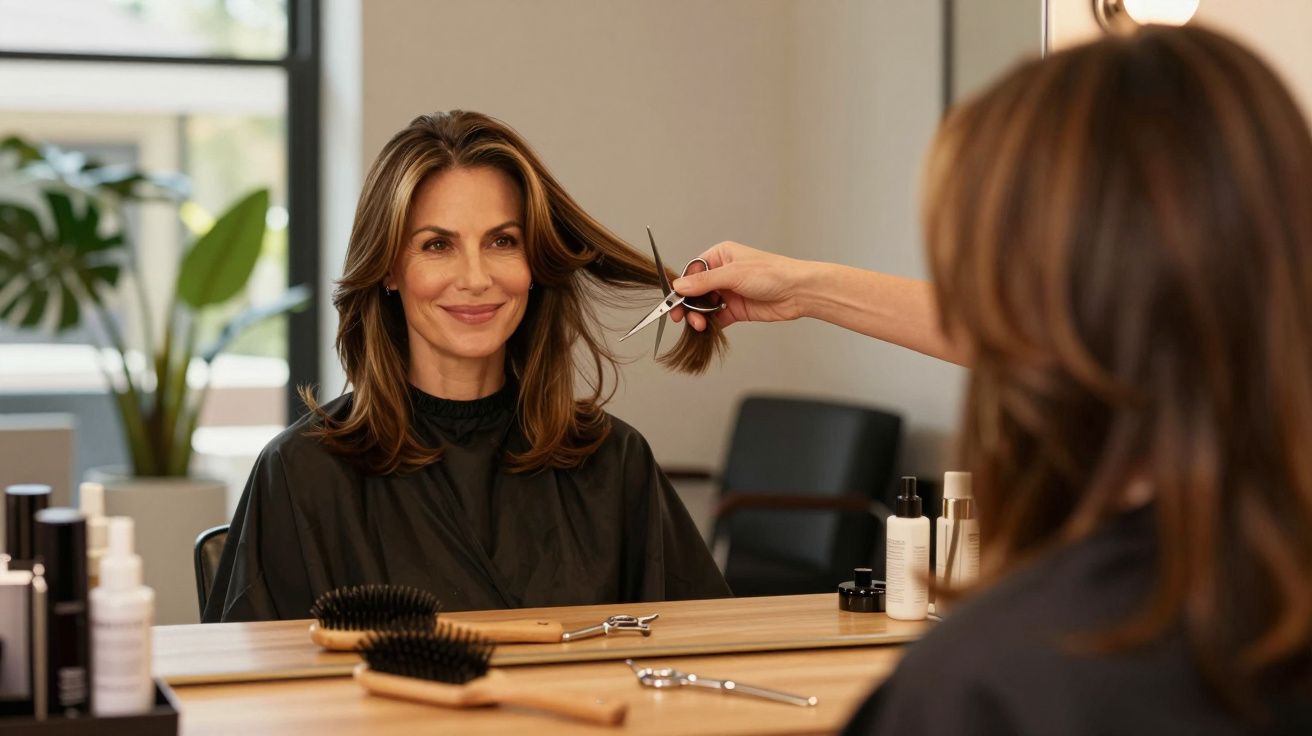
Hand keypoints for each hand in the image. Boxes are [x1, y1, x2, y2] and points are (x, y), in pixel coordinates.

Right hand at [670, 241, 808, 330]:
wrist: (797, 292)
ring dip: (698, 317)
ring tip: (699, 325)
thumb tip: (679, 286)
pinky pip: (715, 318)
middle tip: (683, 318)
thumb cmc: (772, 273)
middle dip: (689, 305)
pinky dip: (709, 325)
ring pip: (704, 306)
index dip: (682, 287)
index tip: (674, 301)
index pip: (693, 272)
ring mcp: (729, 292)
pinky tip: (707, 329)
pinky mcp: (735, 310)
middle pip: (695, 291)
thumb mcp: (733, 274)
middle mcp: (723, 274)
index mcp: (721, 256)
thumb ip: (704, 282)